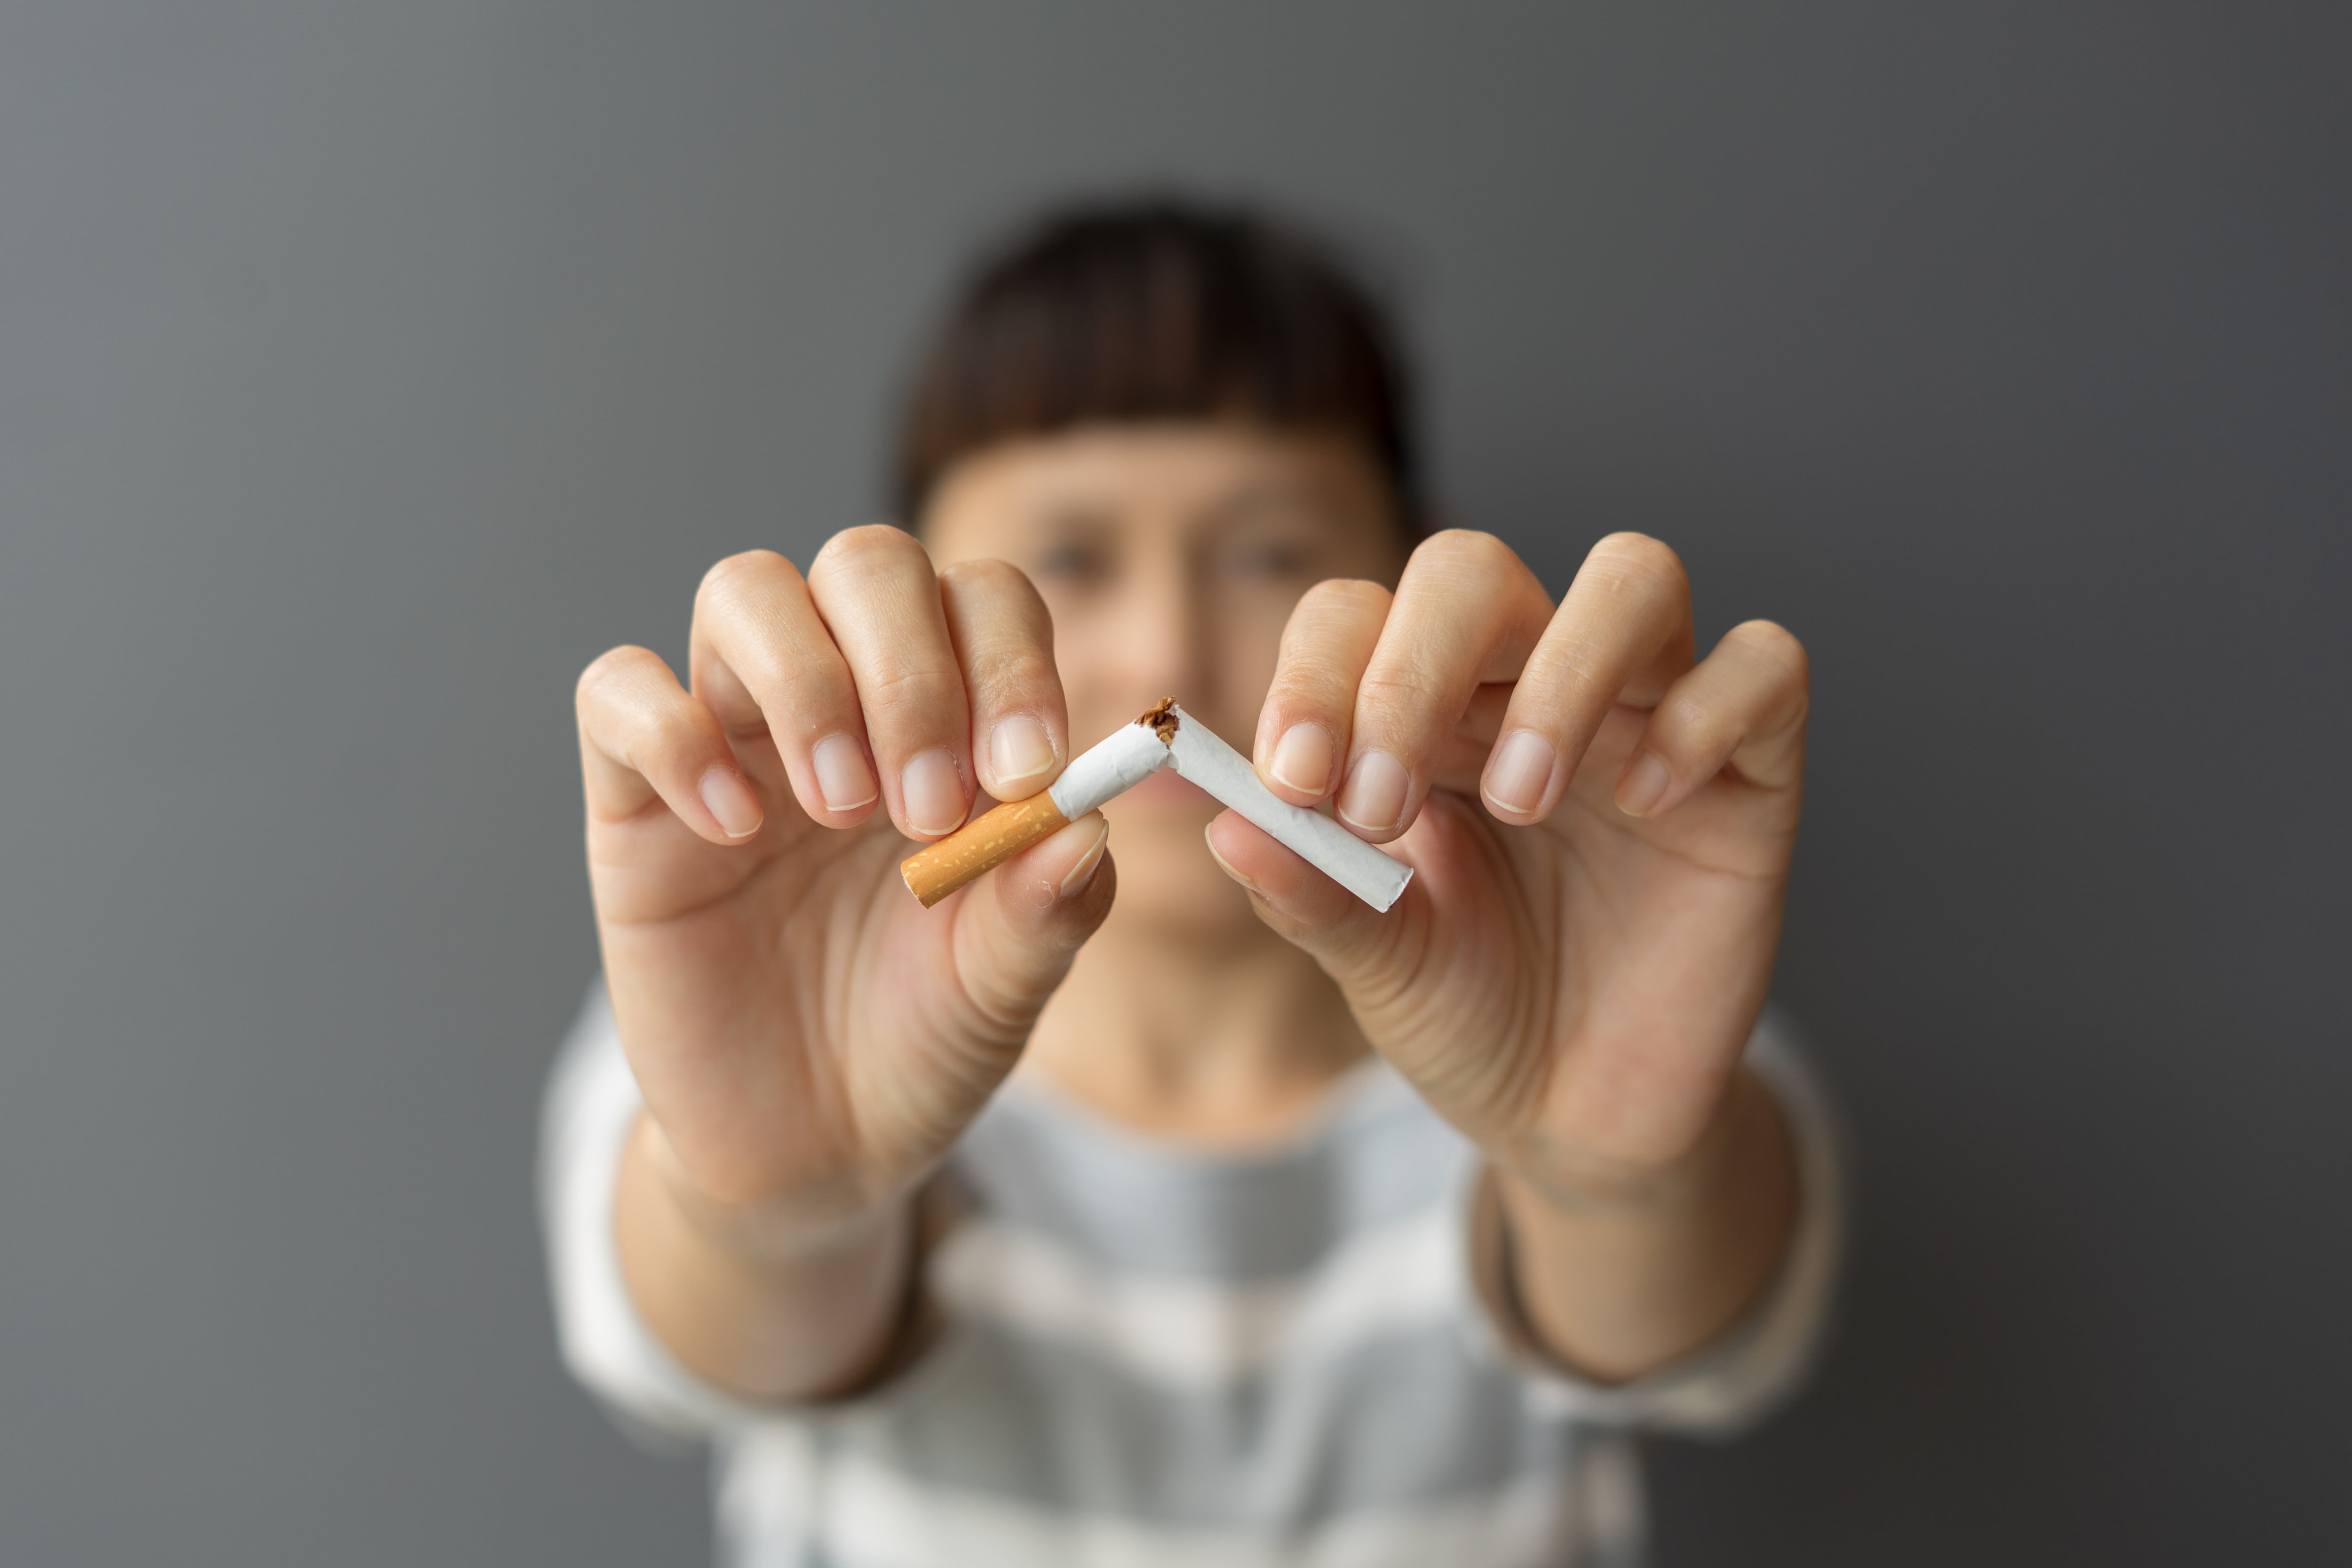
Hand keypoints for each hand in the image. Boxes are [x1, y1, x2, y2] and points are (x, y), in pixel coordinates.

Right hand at [576, 528, 1113, 1225]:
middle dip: (909, 669)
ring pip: (744, 591)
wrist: (813, 1147)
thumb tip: (1086, 820)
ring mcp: (735, 736)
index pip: (984, 602)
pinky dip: (674, 735)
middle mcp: (846, 701)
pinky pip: (618, 690)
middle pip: (866, 564)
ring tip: (838, 809)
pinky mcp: (635, 796)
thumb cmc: (921, 1041)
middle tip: (927, 808)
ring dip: (805, 682)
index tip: (1027, 774)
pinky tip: (734, 830)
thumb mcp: (1005, 988)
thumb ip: (1049, 907)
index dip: (1010, 660)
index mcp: (956, 722)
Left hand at [1212, 530, 1807, 1193]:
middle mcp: (1528, 687)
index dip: (1316, 673)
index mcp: (1418, 714)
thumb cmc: (1470, 1014)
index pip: (1357, 613)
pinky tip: (1648, 805)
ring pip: (1634, 577)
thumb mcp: (1375, 963)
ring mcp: (1646, 716)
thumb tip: (1225, 823)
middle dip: (1412, 669)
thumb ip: (1308, 891)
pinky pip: (1767, 670)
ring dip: (1562, 674)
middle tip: (1383, 806)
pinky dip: (1706, 715)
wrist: (1575, 1119)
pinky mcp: (1749, 773)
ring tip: (1520, 798)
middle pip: (1474, 571)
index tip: (1292, 780)